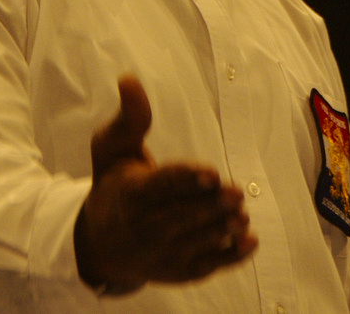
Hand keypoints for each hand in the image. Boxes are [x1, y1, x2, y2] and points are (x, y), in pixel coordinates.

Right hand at [74, 76, 257, 294]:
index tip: (211, 173)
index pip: (161, 186)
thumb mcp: (112, 148)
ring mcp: (161, 254)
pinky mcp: (177, 271)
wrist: (100, 242)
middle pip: (181, 216)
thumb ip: (130, 117)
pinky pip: (205, 266)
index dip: (186, 180)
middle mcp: (143, 228)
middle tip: (236, 193)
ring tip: (242, 216)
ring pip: (194, 242)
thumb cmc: (113, 184)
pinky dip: (228, 258)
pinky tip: (249, 242)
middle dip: (209, 206)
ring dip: (220, 231)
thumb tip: (129, 79)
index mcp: (129, 194)